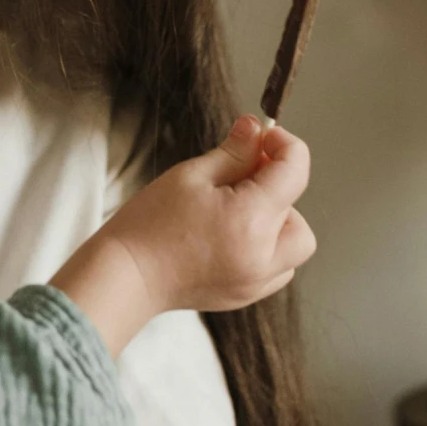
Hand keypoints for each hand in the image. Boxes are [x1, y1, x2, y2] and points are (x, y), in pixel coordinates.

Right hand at [54, 117, 314, 354]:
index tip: (262, 138)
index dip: (283, 144)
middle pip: (300, 213)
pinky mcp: (245, 296)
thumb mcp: (191, 175)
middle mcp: (263, 255)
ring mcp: (256, 282)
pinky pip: (277, 269)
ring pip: (294, 246)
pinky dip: (267, 250)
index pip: (295, 170)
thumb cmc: (150, 225)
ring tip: (236, 214)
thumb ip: (234, 152)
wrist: (126, 276)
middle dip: (280, 191)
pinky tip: (231, 239)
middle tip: (242, 182)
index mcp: (251, 219)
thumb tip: (257, 129)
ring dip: (278, 224)